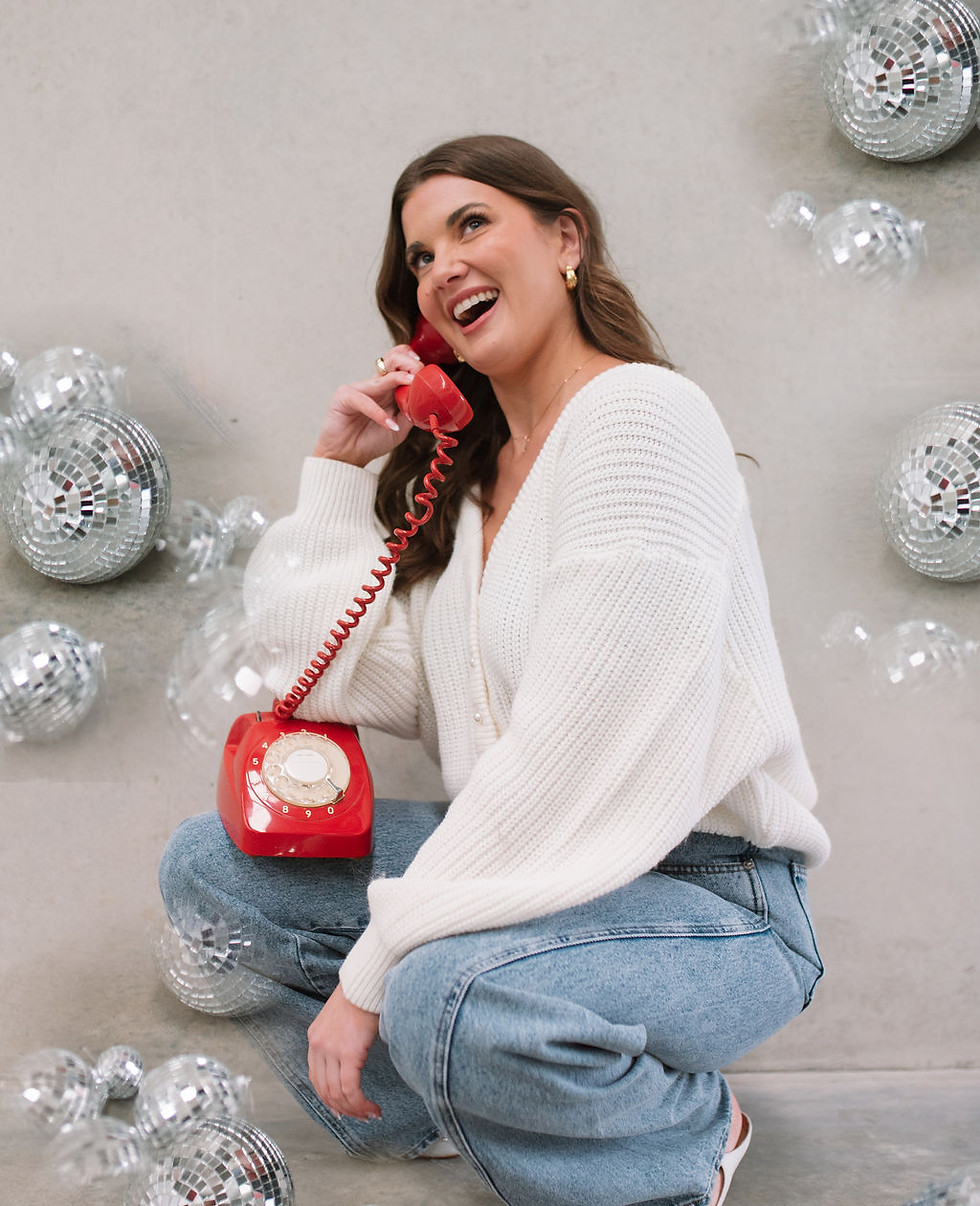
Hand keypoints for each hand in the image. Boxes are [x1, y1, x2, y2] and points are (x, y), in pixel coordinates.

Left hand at [307, 984, 381, 1120]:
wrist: (367, 981)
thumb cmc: (361, 996)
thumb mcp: (341, 1020)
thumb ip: (340, 1040)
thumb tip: (352, 1061)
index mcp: (315, 1038)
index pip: (316, 1079)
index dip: (329, 1098)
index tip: (342, 1109)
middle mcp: (318, 1046)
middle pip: (325, 1091)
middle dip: (344, 1109)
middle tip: (360, 1116)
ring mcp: (331, 1050)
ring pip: (337, 1094)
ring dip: (355, 1110)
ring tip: (370, 1114)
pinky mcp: (348, 1052)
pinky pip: (351, 1089)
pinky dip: (361, 1103)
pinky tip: (373, 1107)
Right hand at [313, 344, 421, 466]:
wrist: (347, 458)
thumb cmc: (370, 442)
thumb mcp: (400, 428)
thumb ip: (411, 412)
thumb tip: (428, 402)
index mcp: (387, 389)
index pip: (400, 365)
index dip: (413, 363)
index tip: (426, 371)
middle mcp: (374, 385)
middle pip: (392, 361)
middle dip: (409, 363)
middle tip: (420, 372)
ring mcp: (359, 388)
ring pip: (381, 377)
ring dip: (399, 378)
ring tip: (412, 383)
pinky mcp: (345, 396)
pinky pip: (365, 400)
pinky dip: (379, 413)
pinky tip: (389, 424)